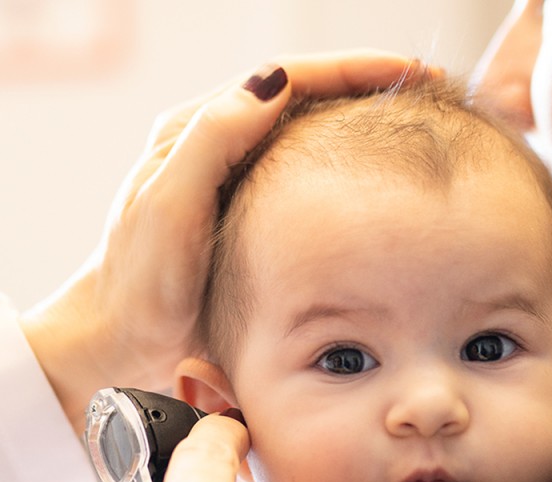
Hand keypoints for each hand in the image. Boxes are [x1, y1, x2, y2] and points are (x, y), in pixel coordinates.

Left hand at [20, 51, 430, 431]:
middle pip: (306, 100)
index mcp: (200, 132)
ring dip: (363, 129)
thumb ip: (212, 140)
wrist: (124, 341)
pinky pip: (310, 187)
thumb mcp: (168, 207)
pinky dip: (349, 179)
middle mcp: (222, 150)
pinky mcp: (253, 224)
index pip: (289, 80)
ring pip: (312, 140)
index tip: (410, 73)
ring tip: (417, 131)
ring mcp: (240, 187)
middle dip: (368, 90)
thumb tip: (274, 81)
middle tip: (427, 96)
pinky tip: (379, 192)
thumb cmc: (139, 284)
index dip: (354, 70)